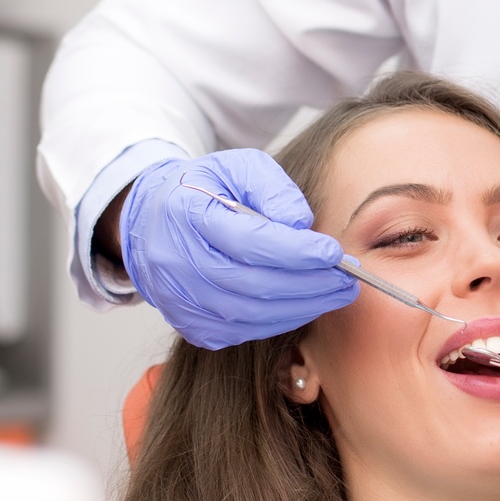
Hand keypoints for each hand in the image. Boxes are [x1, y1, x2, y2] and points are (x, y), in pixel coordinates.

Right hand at [120, 149, 357, 349]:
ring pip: (249, 315)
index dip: (296, 252)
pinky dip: (279, 321)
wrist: (152, 221)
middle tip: (347, 280)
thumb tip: (302, 225)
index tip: (334, 253)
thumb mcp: (239, 168)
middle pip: (252, 285)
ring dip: (301, 308)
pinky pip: (242, 331)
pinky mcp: (190, 325)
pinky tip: (304, 305)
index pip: (248, 242)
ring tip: (336, 293)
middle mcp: (176, 264)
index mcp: (186, 215)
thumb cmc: (205, 189)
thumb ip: (273, 190)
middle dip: (309, 285)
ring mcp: (180, 300)